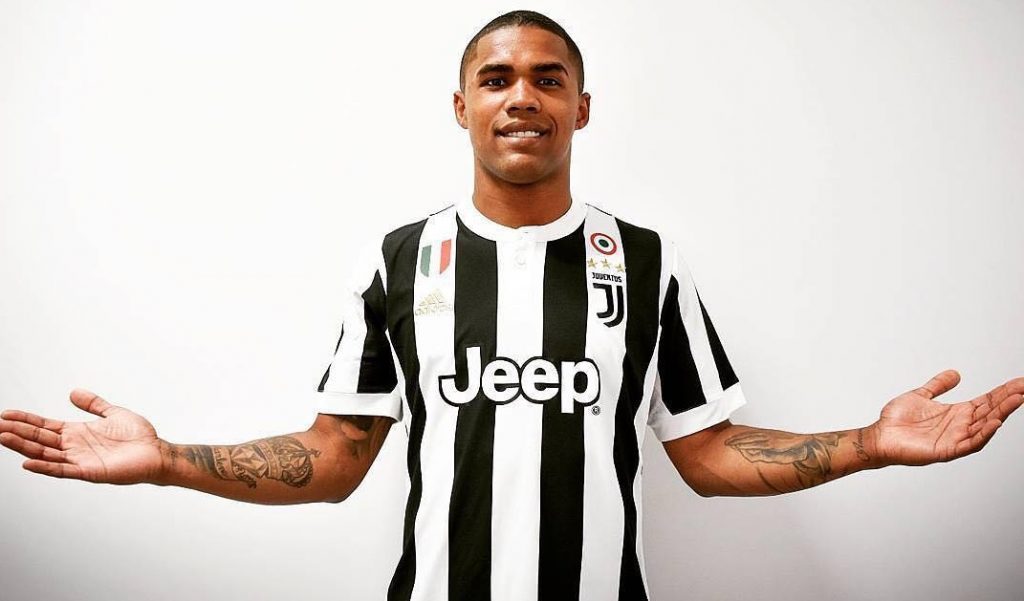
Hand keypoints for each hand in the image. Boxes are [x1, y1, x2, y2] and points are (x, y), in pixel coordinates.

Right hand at [0, 389, 163, 483]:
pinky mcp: (90, 472)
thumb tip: (74, 392)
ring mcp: (80, 460)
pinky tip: (27, 462)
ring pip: (45, 453)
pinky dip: (45, 467)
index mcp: (78, 433)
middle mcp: (75, 447)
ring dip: (23, 446)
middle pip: (39, 438)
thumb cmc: (138, 437)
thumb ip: (94, 404)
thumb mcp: (113, 413)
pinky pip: (63, 470)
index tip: (5, 415)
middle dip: (17, 432)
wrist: (158, 453)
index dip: (26, 420)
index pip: (45, 426)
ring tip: (2, 437)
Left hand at [873, 370, 1023, 465]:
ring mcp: (955, 438)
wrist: (878, 437)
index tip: (1021, 382)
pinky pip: (970, 443)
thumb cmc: (896, 420)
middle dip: (1009, 400)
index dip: (1003, 392)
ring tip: (1017, 400)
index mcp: (957, 413)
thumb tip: (956, 374)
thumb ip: (938, 385)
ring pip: (985, 426)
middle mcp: (960, 426)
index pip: (986, 401)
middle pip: (991, 411)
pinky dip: (983, 434)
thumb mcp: (920, 395)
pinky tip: (995, 423)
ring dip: (1001, 413)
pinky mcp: (946, 450)